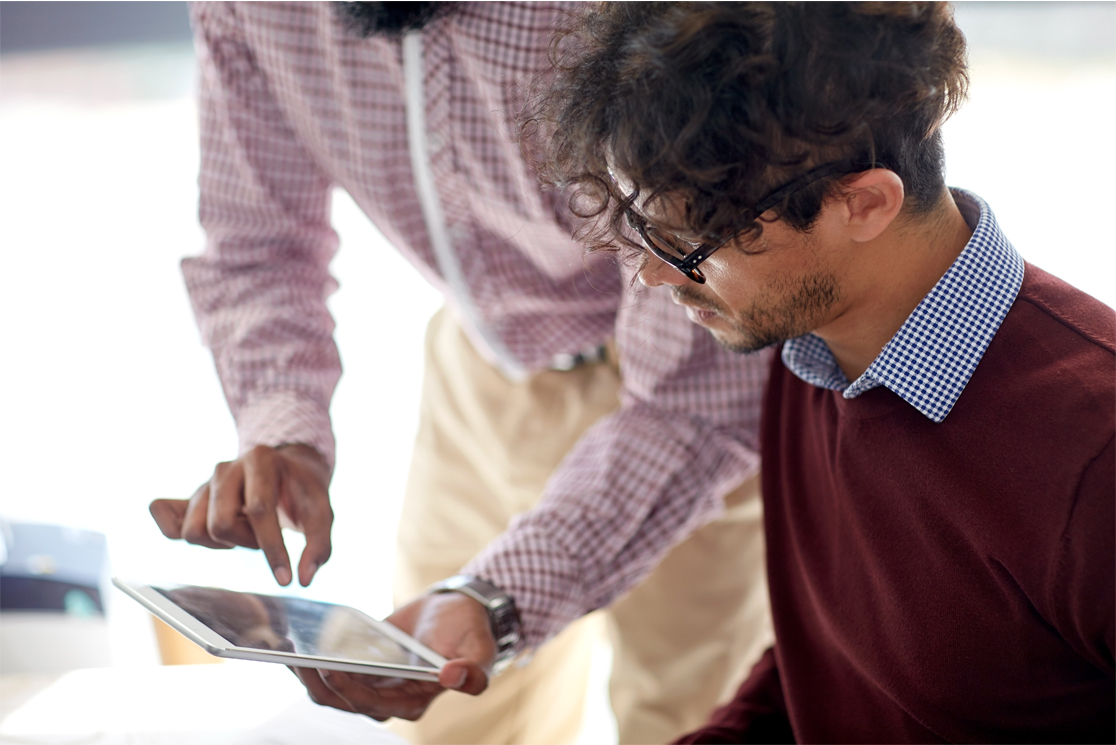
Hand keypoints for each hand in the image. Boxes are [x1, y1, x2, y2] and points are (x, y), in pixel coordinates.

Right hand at [149, 444, 332, 585]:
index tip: (285, 579)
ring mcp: (204, 482)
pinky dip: (181, 534)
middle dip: (247, 542)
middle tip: (263, 536)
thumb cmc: (303, 493)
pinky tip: (214, 536)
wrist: (287, 471)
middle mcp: (227, 467)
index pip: (259, 510)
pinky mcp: (190, 499)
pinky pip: (167, 522)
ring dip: (222, 544)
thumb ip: (319, 544)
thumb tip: (305, 579)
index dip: (273, 549)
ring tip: (244, 531)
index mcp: (261, 460)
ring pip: (194, 531)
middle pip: (221, 524)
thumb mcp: (322, 511)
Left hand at [293, 592, 495, 720]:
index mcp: (412, 703)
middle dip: (315, 680)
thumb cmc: (469, 631)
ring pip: (328, 688)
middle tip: (294, 653)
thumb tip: (453, 676)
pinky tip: (295, 639)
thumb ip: (473, 668)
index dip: (345, 688)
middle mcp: (387, 699)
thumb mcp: (478, 647)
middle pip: (340, 700)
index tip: (327, 666)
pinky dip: (312, 658)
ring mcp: (371, 683)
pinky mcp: (361, 665)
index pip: (369, 703)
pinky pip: (330, 668)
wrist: (457, 610)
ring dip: (306, 673)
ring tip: (286, 647)